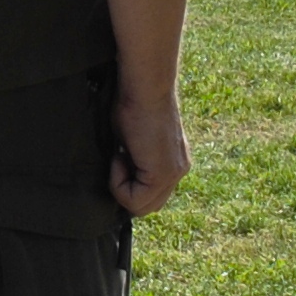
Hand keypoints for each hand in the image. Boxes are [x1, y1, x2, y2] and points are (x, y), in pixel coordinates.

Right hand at [110, 83, 190, 217]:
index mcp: (174, 162)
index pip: (151, 194)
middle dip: (126, 191)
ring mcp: (173, 174)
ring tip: (118, 158)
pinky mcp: (161, 174)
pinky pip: (134, 199)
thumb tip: (118, 172)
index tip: (119, 157)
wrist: (145, 87)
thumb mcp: (132, 139)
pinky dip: (118, 183)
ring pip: (142, 207)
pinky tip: (118, 157)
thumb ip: (132, 160)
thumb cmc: (134, 102)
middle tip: (117, 161)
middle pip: (149, 205)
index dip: (129, 184)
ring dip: (121, 188)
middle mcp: (179, 170)